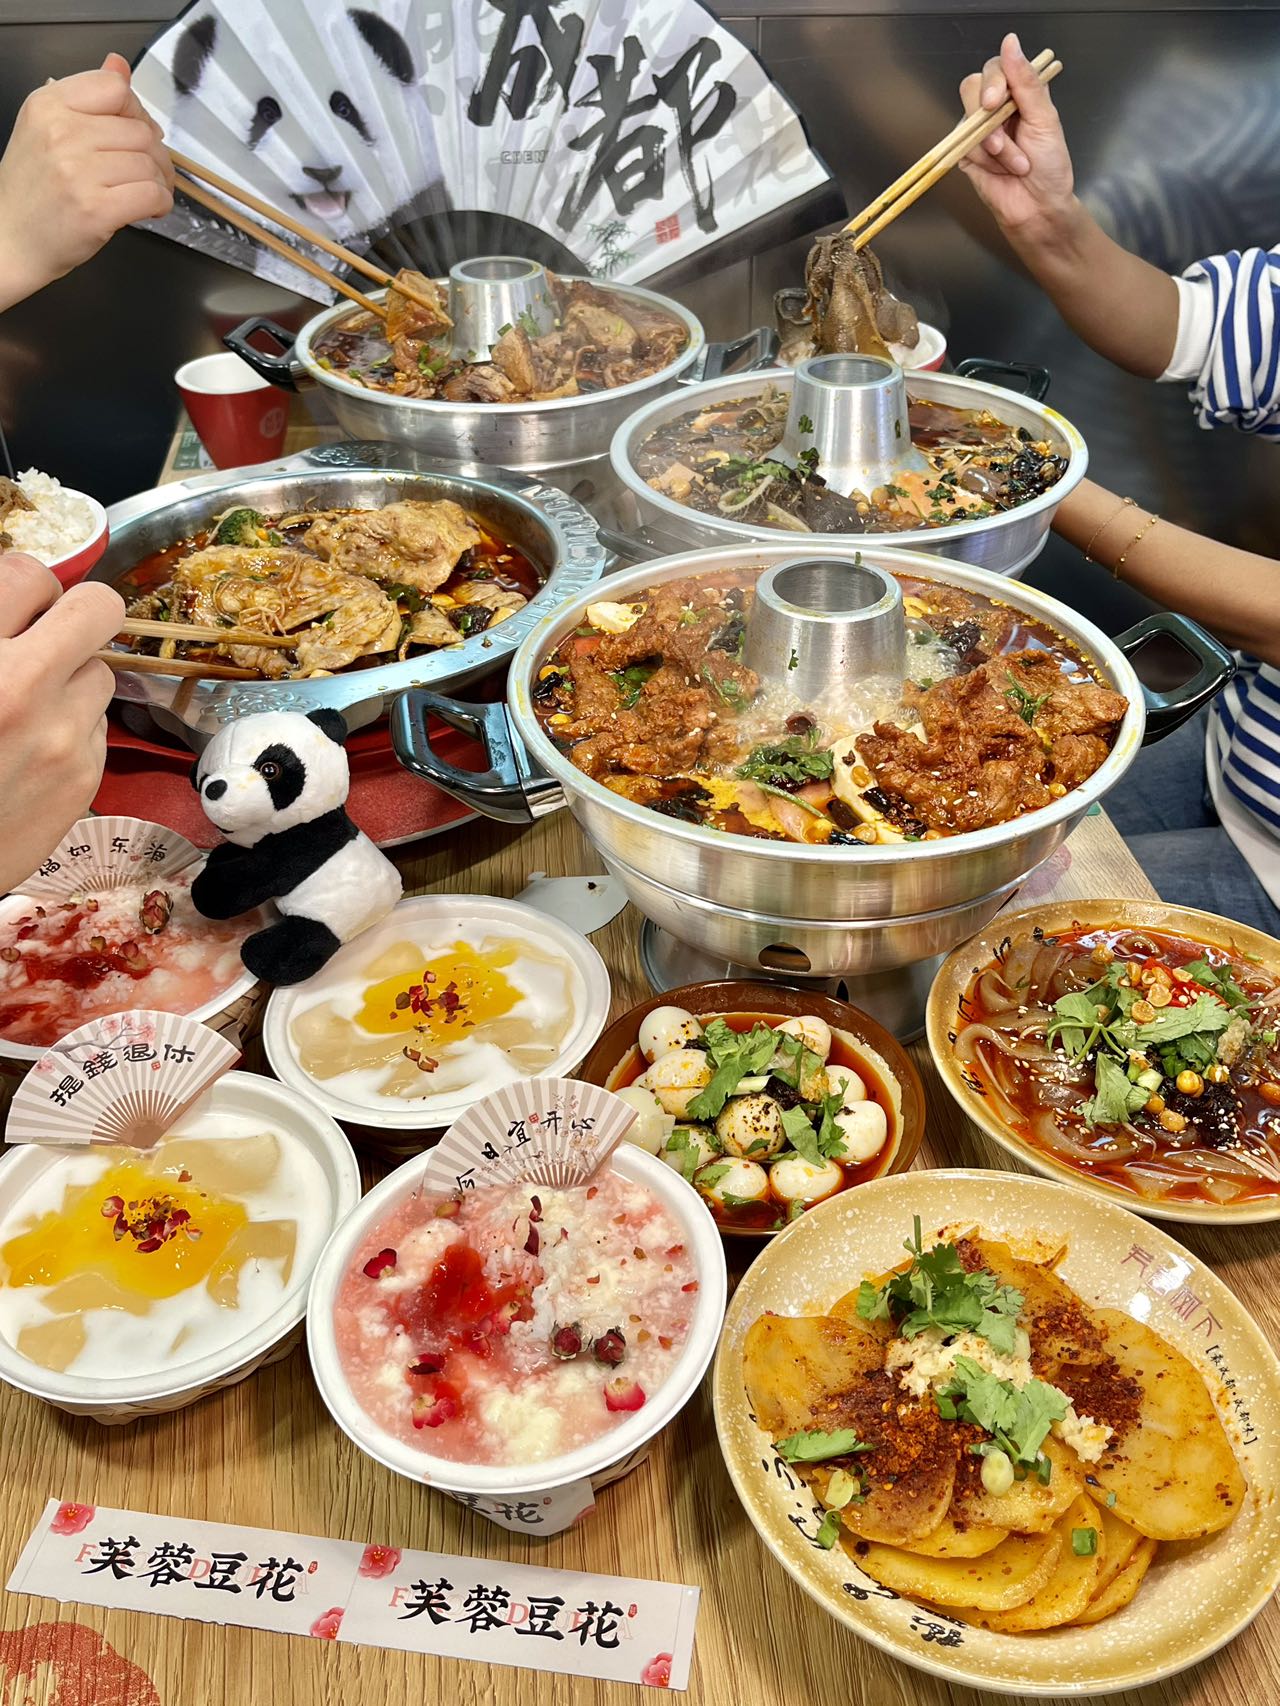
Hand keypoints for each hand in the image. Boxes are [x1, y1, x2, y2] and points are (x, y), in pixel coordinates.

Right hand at [0, 52, 173, 308]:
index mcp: (49, 105)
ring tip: (145, 193)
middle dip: (155, 154)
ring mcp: (78, 172)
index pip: (115, 87)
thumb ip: (88, 99)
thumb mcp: (49, 130)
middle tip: (148, 173)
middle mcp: (62, 132)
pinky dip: (160, 203)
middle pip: (141, 131)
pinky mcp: (96, 209)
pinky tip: (148, 209)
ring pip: (150, 164)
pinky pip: (152, 195)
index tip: (132, 135)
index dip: (135, 112)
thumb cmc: (34, 188)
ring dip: (159, 182)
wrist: (10, 240)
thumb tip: (119, 65)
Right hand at [0, 555, 123, 891]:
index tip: (15, 607)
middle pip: (99, 608)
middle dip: (76, 615)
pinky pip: (97, 727)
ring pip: (101, 673)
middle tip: (48, 635)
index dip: (24, 588)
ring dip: (71, 679)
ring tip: (27, 708)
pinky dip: (71, 730)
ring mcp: (61, 736)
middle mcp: (22, 687)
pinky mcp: (83, 778)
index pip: (29, 574)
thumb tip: (16, 599)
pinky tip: (29, 752)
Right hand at [958, 33, 1075, 240]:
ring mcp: (978, 130)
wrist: (1038, 207)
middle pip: (972, 87)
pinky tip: (1000, 170)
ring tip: (1015, 163)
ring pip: (967, 120)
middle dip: (986, 113)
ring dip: (993, 145)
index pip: (996, 67)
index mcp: (1020, 92)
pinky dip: (985, 160)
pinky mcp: (966, 153)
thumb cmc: (1049, 166)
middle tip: (1000, 137)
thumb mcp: (1044, 118)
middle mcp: (997, 107)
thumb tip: (1010, 43)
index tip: (996, 100)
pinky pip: (963, 147)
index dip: (993, 79)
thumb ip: (1026, 81)